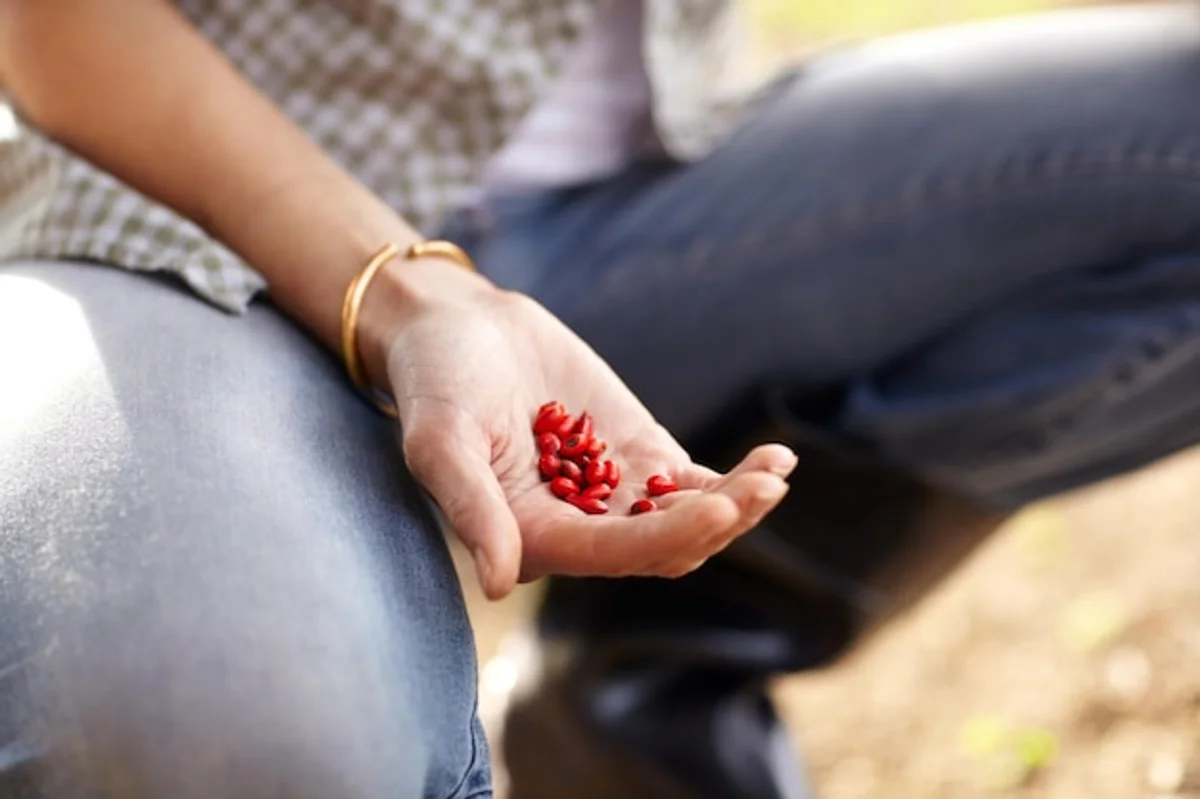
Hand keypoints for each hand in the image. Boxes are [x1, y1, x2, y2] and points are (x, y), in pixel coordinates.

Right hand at [369, 258, 797, 599]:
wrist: (457, 328)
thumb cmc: (435, 383)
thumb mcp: (440, 441)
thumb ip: (471, 507)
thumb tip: (499, 585)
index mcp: (531, 538)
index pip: (609, 554)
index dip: (666, 538)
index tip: (718, 508)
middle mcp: (578, 527)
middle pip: (663, 547)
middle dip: (716, 524)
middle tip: (761, 489)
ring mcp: (614, 492)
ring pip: (688, 520)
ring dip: (736, 506)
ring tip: (775, 473)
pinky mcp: (638, 456)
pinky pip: (695, 483)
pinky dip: (735, 479)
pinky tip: (777, 462)